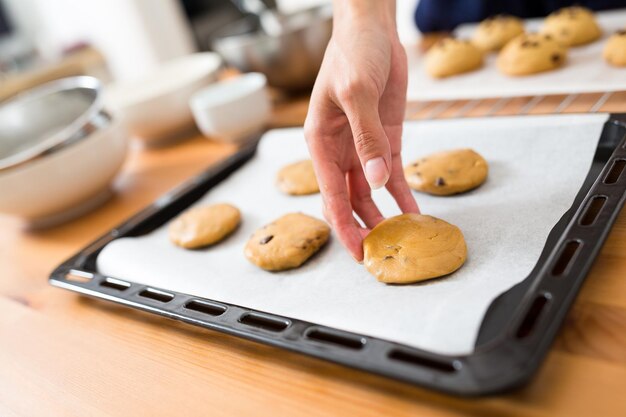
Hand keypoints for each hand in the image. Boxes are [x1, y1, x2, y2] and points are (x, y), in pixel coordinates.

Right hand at [304, 0, 418, 260]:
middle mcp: (339, 151)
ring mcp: (363, 147)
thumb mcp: (357, 93)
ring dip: (382, 216)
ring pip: (369, 193)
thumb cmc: (352, 54)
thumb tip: (375, 183)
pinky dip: (402, 194)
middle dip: (362, 229)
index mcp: (320, 143)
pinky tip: (414, 212)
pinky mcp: (386, 139)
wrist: (372, 29)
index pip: (331, 196)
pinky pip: (392, 174)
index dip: (344, 228)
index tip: (358, 254)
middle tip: (381, 256)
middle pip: (349, 201)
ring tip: (399, 239)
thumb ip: (367, 139)